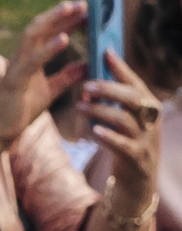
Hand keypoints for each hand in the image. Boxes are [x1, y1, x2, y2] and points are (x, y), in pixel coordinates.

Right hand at [0, 0, 87, 150]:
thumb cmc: (20, 111)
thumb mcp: (50, 91)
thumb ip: (66, 77)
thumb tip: (87, 65)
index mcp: (28, 59)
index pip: (46, 33)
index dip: (64, 20)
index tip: (84, 11)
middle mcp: (20, 57)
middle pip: (39, 27)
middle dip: (60, 14)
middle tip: (82, 3)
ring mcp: (16, 67)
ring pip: (32, 35)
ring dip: (53, 20)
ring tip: (72, 9)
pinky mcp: (15, 81)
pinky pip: (33, 61)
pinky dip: (48, 49)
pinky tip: (65, 39)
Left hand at [79, 49, 161, 213]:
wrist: (138, 179)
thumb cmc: (126, 138)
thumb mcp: (126, 115)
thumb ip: (116, 94)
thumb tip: (100, 62)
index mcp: (147, 105)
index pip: (135, 82)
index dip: (121, 67)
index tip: (104, 51)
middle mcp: (150, 120)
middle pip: (133, 98)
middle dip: (109, 89)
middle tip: (86, 84)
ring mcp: (146, 139)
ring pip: (125, 120)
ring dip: (101, 111)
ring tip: (80, 106)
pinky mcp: (138, 158)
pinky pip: (124, 146)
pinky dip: (108, 137)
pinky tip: (93, 131)